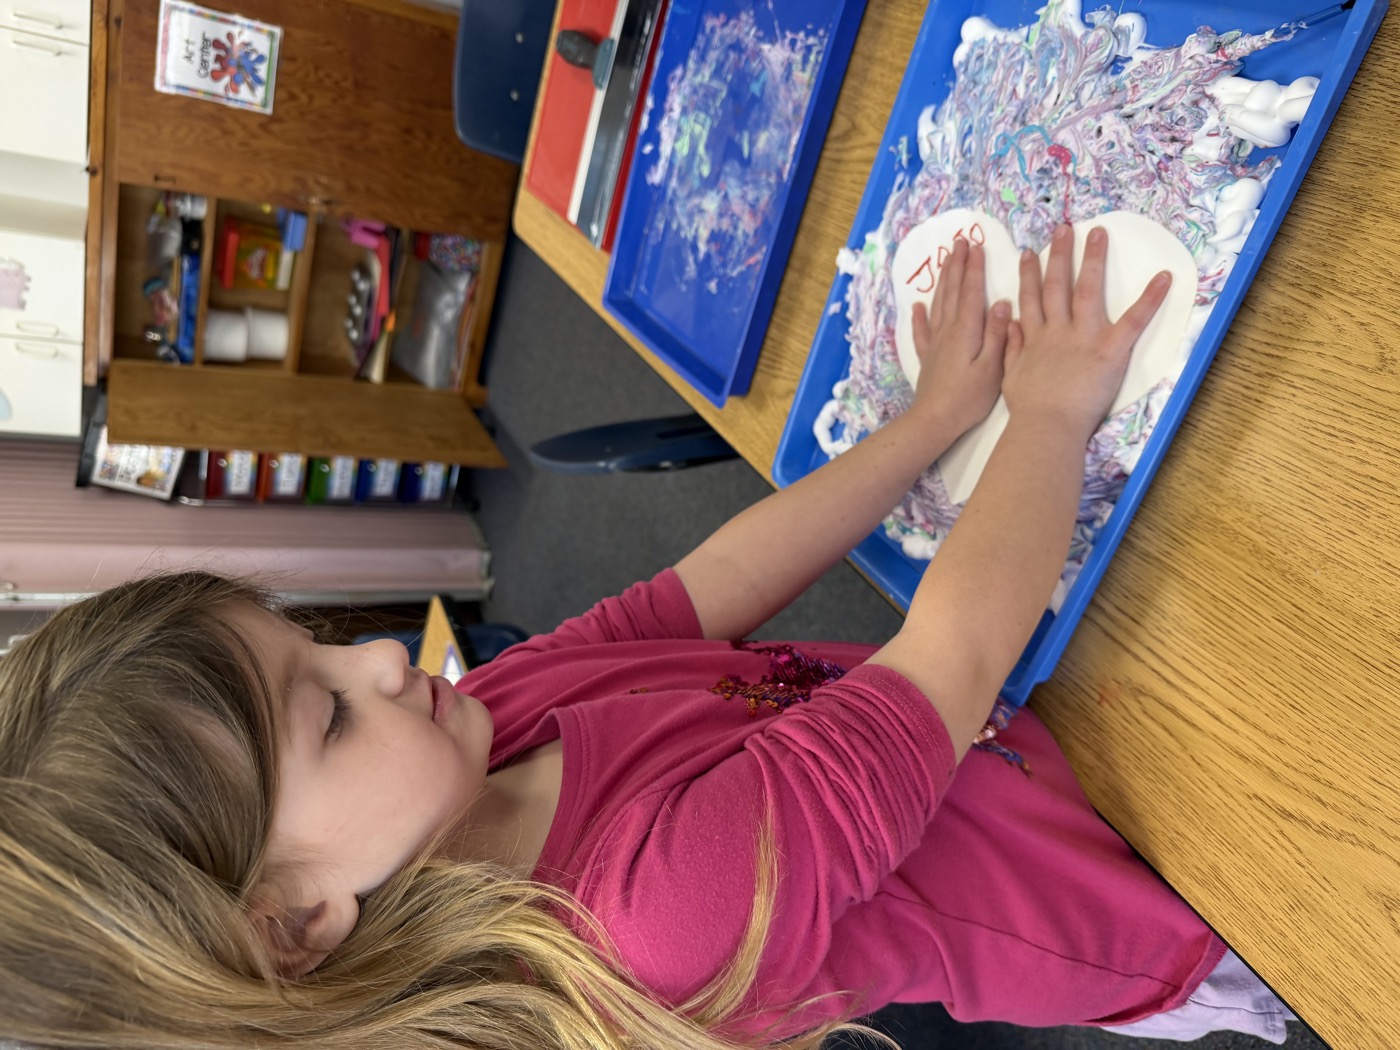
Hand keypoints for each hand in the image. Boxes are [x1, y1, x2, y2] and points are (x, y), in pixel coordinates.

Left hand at [909, 239, 1011, 437]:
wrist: (934, 420)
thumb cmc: (969, 398)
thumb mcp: (992, 368)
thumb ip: (998, 335)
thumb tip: (1004, 303)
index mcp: (966, 331)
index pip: (971, 292)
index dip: (974, 268)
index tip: (976, 246)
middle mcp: (947, 331)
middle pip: (952, 292)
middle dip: (956, 265)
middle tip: (959, 242)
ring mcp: (935, 344)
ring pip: (938, 305)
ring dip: (942, 281)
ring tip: (946, 262)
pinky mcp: (927, 358)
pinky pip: (922, 331)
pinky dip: (919, 317)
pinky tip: (917, 307)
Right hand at [1003, 223, 1170, 440]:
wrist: (1046, 425)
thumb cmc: (1029, 409)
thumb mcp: (1011, 377)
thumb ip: (1013, 348)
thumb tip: (1011, 323)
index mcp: (1036, 339)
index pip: (1031, 299)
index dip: (1029, 274)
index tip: (1028, 253)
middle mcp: (1058, 330)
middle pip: (1057, 285)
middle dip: (1060, 254)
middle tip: (1064, 228)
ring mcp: (1084, 336)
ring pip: (1088, 290)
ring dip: (1093, 260)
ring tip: (1097, 233)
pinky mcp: (1110, 349)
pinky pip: (1134, 319)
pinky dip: (1150, 298)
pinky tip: (1163, 277)